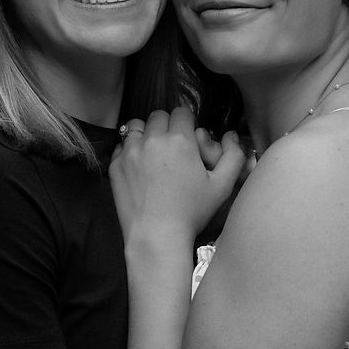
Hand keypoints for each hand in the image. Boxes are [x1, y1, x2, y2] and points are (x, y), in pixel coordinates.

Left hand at [110, 106, 247, 243]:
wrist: (157, 237)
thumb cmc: (191, 213)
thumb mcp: (222, 186)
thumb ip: (233, 156)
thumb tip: (231, 135)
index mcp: (180, 140)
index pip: (182, 112)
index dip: (188, 123)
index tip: (189, 138)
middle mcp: (153, 139)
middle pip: (159, 116)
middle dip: (167, 126)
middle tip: (173, 147)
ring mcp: (130, 151)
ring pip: (136, 126)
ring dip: (146, 133)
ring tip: (153, 152)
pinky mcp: (115, 165)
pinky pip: (121, 145)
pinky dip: (129, 150)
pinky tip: (139, 167)